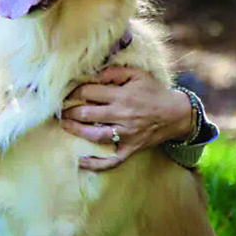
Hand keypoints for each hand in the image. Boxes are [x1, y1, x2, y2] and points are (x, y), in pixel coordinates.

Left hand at [61, 66, 191, 171]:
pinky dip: (96, 163)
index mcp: (122, 96)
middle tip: (59, 109)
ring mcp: (126, 134)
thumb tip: (94, 75)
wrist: (176, 114)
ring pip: (95, 135)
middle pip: (87, 114)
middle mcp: (122, 116)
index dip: (75, 91)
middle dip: (70, 111)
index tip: (67, 92)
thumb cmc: (153, 92)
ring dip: (76, 131)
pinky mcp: (130, 149)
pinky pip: (112, 160)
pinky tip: (80, 161)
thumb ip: (114, 72)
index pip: (90, 93)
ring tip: (64, 125)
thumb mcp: (137, 74)